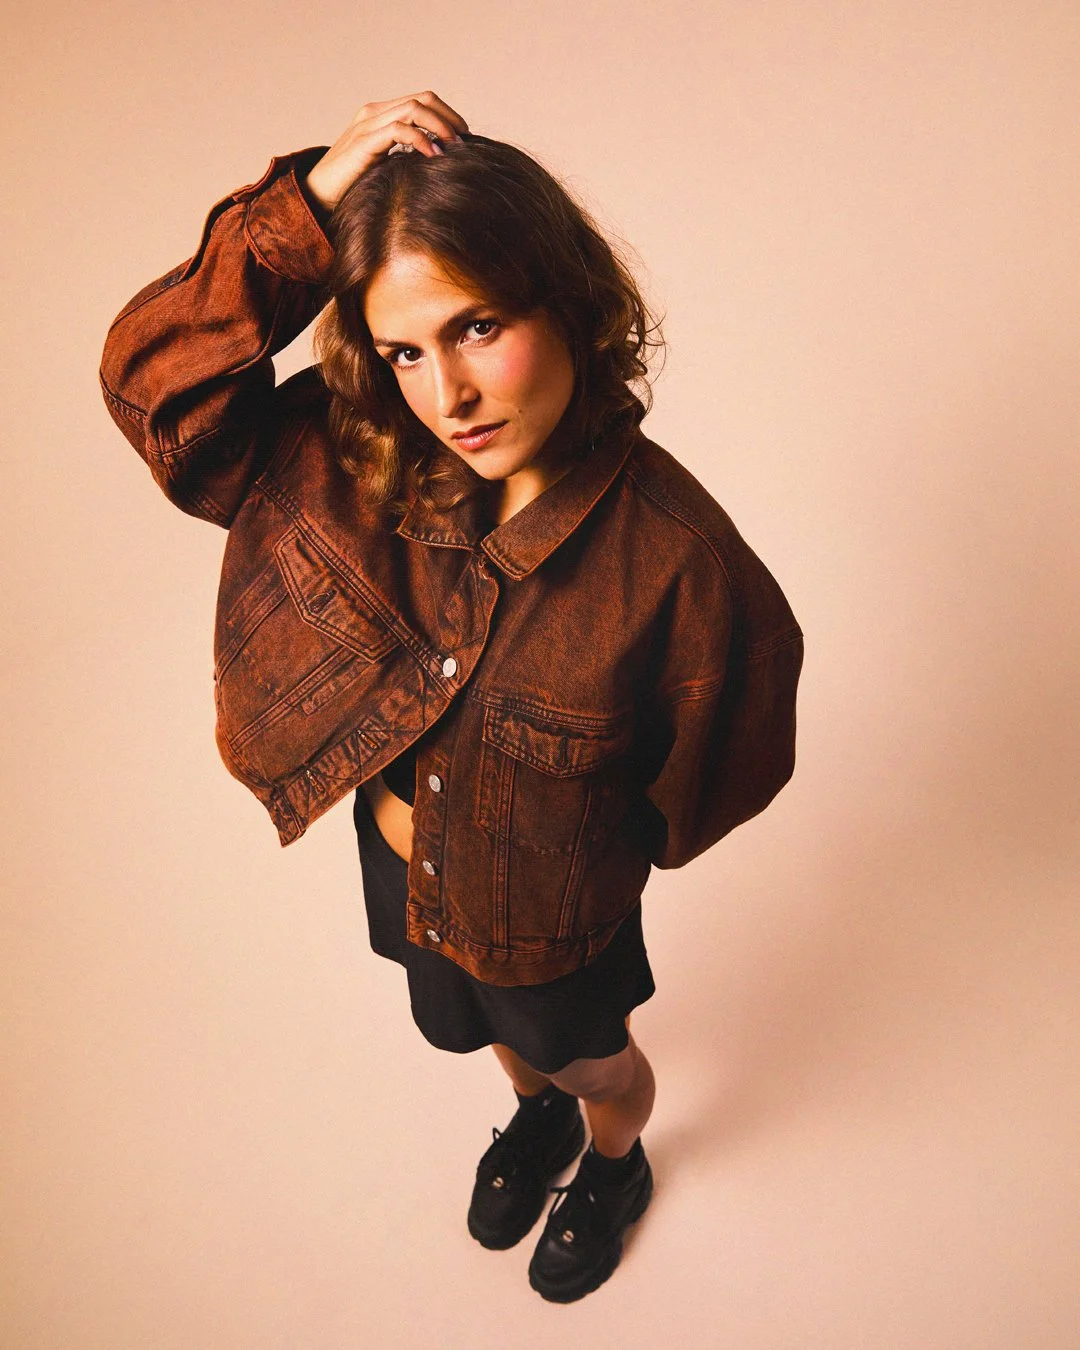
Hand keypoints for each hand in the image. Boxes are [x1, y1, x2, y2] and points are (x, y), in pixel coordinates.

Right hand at [304, 92, 469, 212]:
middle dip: (450, 118)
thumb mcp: (385, 167)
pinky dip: (422, 140)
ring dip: (441, 126)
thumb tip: (440, 162)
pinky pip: (400, 130)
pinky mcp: (364, 142)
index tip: (464, 138)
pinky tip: (433, 156)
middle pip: (423, 98)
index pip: (422, 100)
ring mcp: (368, 124)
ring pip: (415, 108)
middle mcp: (374, 113)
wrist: (317, 197)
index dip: (448, 114)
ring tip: (453, 148)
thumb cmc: (352, 187)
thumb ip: (406, 157)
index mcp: (380, 116)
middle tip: (465, 142)